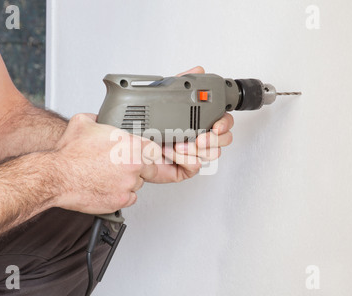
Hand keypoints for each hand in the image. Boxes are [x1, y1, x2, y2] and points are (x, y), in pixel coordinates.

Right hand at [52, 114, 159, 213]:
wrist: (57, 176)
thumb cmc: (69, 153)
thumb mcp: (83, 122)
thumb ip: (98, 119)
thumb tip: (100, 119)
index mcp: (130, 145)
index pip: (153, 149)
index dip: (146, 152)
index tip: (141, 155)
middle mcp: (133, 165)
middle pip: (150, 168)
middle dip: (140, 168)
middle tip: (124, 167)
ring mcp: (128, 184)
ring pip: (139, 184)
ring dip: (128, 182)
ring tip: (110, 177)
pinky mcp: (120, 200)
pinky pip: (129, 198)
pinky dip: (121, 195)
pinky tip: (108, 188)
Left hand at [146, 66, 233, 183]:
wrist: (127, 146)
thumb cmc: (142, 124)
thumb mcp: (161, 97)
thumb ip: (180, 82)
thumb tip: (198, 70)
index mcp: (196, 120)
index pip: (222, 121)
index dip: (224, 123)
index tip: (216, 125)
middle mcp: (197, 137)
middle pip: (223, 139)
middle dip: (214, 139)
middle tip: (200, 139)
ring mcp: (192, 154)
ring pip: (212, 154)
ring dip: (196, 149)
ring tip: (179, 145)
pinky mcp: (184, 168)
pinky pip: (195, 166)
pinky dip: (184, 159)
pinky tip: (171, 152)